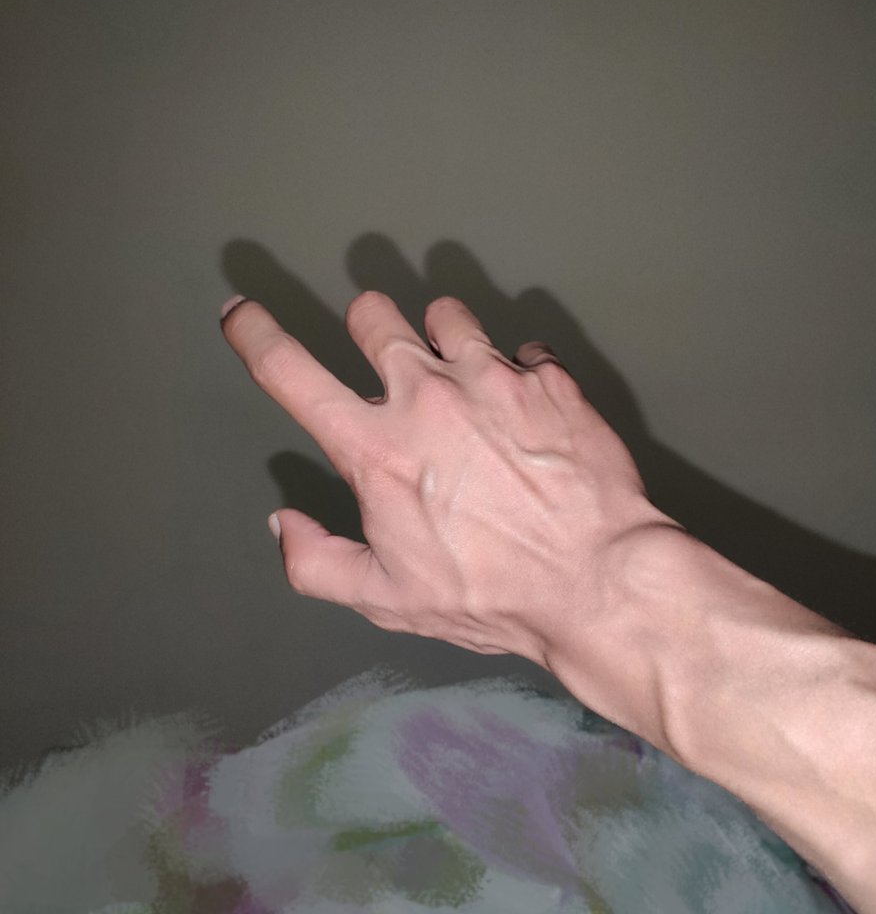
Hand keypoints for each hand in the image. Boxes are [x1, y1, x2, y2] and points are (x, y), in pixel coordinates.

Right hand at [220, 290, 672, 673]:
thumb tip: (282, 524)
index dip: (254, 335)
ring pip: (447, 314)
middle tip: (387, 358)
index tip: (240, 314)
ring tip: (461, 375)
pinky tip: (525, 407)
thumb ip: (316, 562)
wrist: (596, 580)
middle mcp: (427, 393)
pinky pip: (520, 348)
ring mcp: (493, 376)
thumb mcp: (387, 598)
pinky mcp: (549, 377)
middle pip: (373, 316)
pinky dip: (515, 370)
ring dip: (442, 337)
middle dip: (369, 328)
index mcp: (375, 447)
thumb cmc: (489, 595)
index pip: (290, 372)